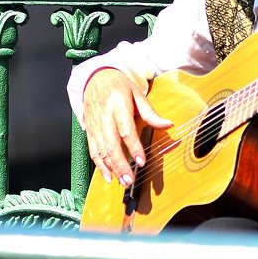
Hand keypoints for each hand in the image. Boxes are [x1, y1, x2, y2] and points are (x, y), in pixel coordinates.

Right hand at [82, 68, 172, 185]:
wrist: (94, 78)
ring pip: (100, 150)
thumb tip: (168, 125)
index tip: (141, 161)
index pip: (126, 129)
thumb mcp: (137, 94)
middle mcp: (104, 116)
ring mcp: (95, 125)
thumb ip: (151, 113)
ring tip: (122, 181)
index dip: (133, 147)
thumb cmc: (118, 86)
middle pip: (111, 144)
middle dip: (120, 164)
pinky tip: (108, 176)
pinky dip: (99, 166)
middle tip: (130, 179)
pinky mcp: (89, 131)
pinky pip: (93, 151)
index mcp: (118, 105)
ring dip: (111, 168)